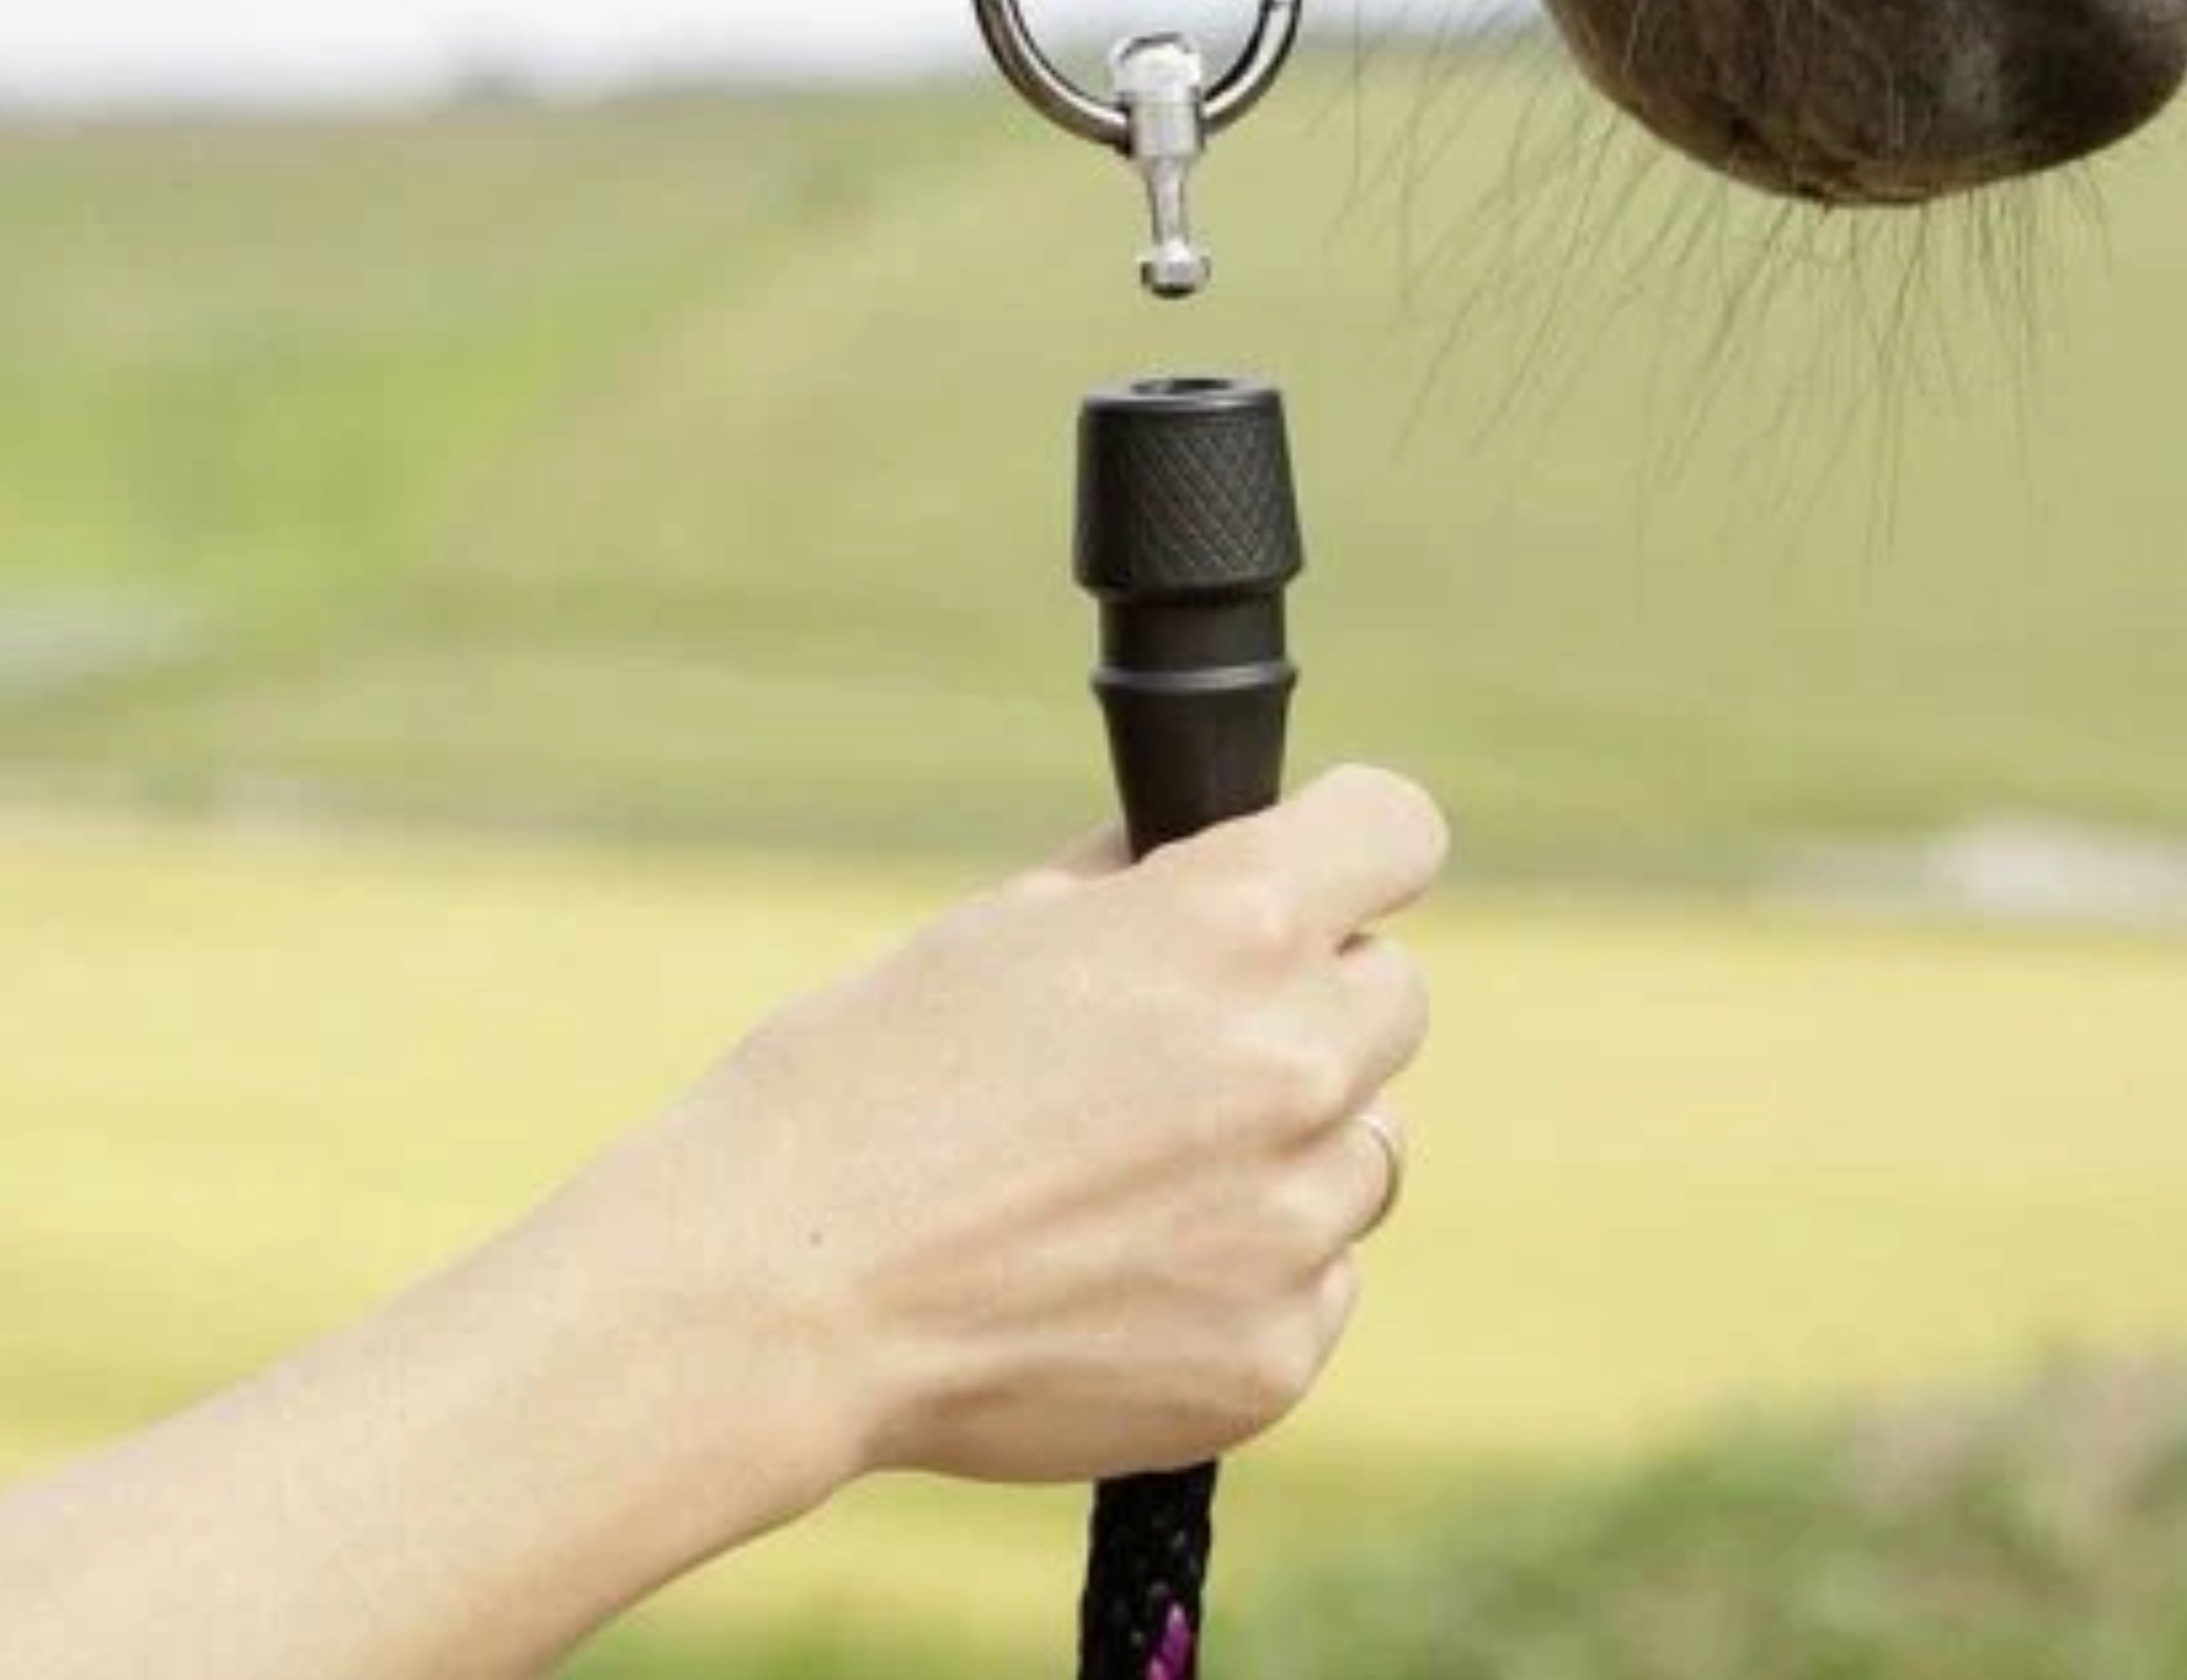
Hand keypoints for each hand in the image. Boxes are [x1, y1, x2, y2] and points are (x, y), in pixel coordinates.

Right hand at [642, 765, 1445, 1490]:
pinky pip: (1320, 1279)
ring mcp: (1293, 1220)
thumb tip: (1223, 867)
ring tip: (1138, 1172)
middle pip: (1392, 995)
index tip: (1322, 868)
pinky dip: (1251, 1269)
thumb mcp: (1012, 920)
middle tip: (1191, 1041)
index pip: (1398, 830)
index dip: (1355, 844)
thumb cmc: (872, 1078)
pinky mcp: (1275, 1354)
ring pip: (1365, 1146)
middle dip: (1310, 1000)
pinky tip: (1127, 1269)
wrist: (788, 1288)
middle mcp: (1292, 1060)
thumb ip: (1152, 891)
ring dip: (1289, 1143)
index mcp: (1234, 922)